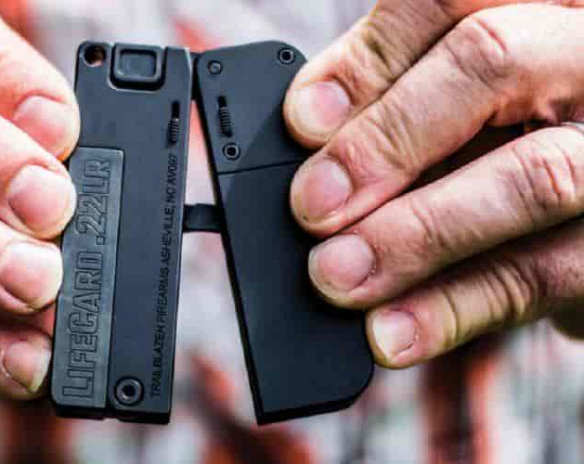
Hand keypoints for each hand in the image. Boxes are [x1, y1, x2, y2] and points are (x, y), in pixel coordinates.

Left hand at [284, 0, 583, 367]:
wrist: (577, 219)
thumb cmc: (500, 142)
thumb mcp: (450, 105)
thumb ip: (393, 101)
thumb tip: (307, 131)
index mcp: (541, 8)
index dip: (370, 57)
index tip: (303, 119)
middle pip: (494, 61)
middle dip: (385, 140)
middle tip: (311, 204)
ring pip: (534, 175)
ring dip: (414, 235)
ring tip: (336, 274)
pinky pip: (543, 276)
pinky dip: (454, 308)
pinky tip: (391, 329)